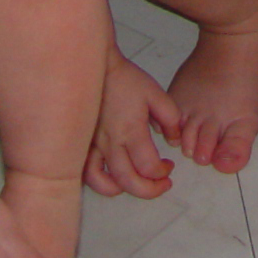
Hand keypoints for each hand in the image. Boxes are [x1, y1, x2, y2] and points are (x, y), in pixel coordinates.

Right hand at [86, 51, 181, 197]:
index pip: (148, 166)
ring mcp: (93, 146)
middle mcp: (111, 143)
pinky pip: (88, 173)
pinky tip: (113, 179)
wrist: (98, 68)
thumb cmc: (128, 80)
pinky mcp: (83, 145)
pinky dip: (100, 183)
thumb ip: (170, 118)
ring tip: (137, 183)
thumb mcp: (156, 93)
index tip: (169, 166)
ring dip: (124, 189)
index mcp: (131, 131)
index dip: (162, 173)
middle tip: (162, 183)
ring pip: (104, 183)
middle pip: (129, 181)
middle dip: (149, 189)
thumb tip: (173, 141)